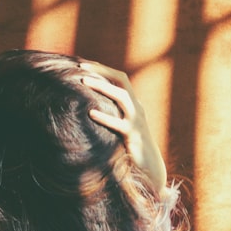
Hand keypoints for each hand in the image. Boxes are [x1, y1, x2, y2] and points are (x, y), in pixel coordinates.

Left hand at [79, 60, 166, 194]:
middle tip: (81, 67)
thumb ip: (112, 114)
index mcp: (134, 104)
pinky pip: (118, 123)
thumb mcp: (122, 126)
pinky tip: (91, 113)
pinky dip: (105, 117)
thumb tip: (88, 106)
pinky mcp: (133, 136)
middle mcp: (137, 108)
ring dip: (102, 87)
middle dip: (102, 71)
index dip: (103, 69)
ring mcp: (136, 121)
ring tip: (83, 82)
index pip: (120, 78)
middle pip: (122, 80)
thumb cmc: (132, 147)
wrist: (150, 167)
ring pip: (122, 96)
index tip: (84, 64)